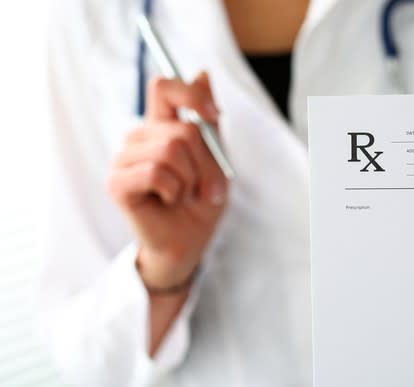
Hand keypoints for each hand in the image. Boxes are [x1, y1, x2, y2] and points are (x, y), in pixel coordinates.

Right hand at [108, 72, 226, 288]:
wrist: (189, 241)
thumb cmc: (200, 201)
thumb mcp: (215, 158)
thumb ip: (207, 121)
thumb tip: (203, 72)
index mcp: (161, 127)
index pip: (164, 87)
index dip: (191, 94)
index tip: (214, 115)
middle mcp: (139, 137)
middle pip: (183, 129)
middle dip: (207, 164)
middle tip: (207, 188)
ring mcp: (124, 158)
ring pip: (171, 149)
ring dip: (191, 180)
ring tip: (185, 195)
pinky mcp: (117, 182)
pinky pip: (156, 172)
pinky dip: (174, 190)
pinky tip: (168, 201)